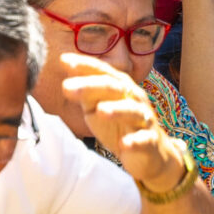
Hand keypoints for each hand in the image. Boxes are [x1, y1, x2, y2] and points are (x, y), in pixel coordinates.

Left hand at [60, 53, 195, 194]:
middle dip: (91, 86)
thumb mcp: (97, 108)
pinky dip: (135, 141)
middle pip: (114, 87)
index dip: (84, 66)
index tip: (63, 61)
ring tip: (101, 110)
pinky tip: (124, 145)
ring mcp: (144, 119)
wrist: (148, 153)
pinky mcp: (150, 140)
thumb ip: (85, 94)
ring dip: (117, 109)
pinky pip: (144, 140)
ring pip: (132, 111)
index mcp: (120, 87)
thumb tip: (66, 80)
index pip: (102, 72)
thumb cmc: (120, 126)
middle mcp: (134, 98)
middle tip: (67, 87)